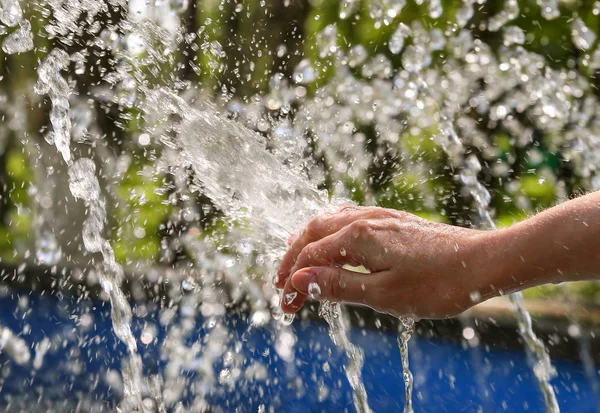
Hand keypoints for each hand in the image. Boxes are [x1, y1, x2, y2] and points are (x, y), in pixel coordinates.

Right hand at [274, 206, 492, 318]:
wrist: (483, 261)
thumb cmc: (438, 283)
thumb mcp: (384, 293)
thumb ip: (338, 284)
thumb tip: (299, 278)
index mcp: (358, 236)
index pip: (310, 258)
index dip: (293, 282)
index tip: (286, 306)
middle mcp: (364, 219)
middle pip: (313, 233)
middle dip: (293, 259)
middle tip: (282, 287)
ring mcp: (379, 216)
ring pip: (328, 222)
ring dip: (309, 244)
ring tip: (298, 264)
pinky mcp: (391, 220)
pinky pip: (347, 219)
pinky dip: (328, 235)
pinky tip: (332, 245)